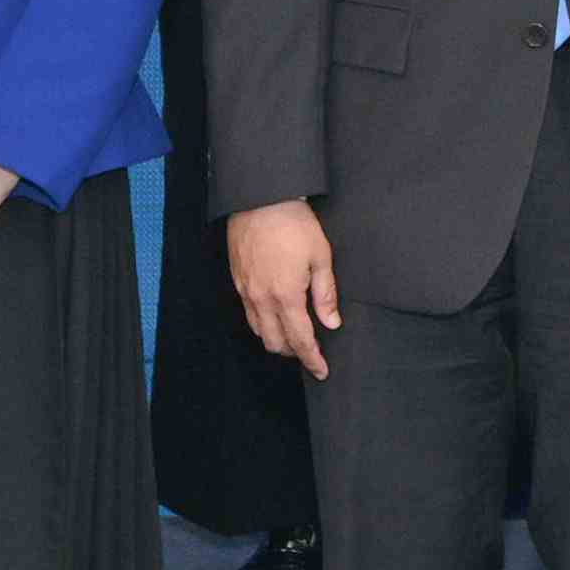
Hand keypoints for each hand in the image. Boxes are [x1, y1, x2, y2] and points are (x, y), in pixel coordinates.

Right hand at [227, 200, 341, 377]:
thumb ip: (325, 293)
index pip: (300, 340)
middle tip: (310, 351)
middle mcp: (262, 299)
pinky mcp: (237, 280)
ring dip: (276, 340)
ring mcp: (246, 291)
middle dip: (294, 353)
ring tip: (293, 336)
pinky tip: (274, 316)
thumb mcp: (320, 256)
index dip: (312, 359)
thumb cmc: (294, 224)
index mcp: (286, 296)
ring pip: (259, 331)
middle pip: (275, 343)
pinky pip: (248, 314)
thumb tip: (332, 323)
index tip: (322, 371)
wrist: (260, 199)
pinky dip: (262, 323)